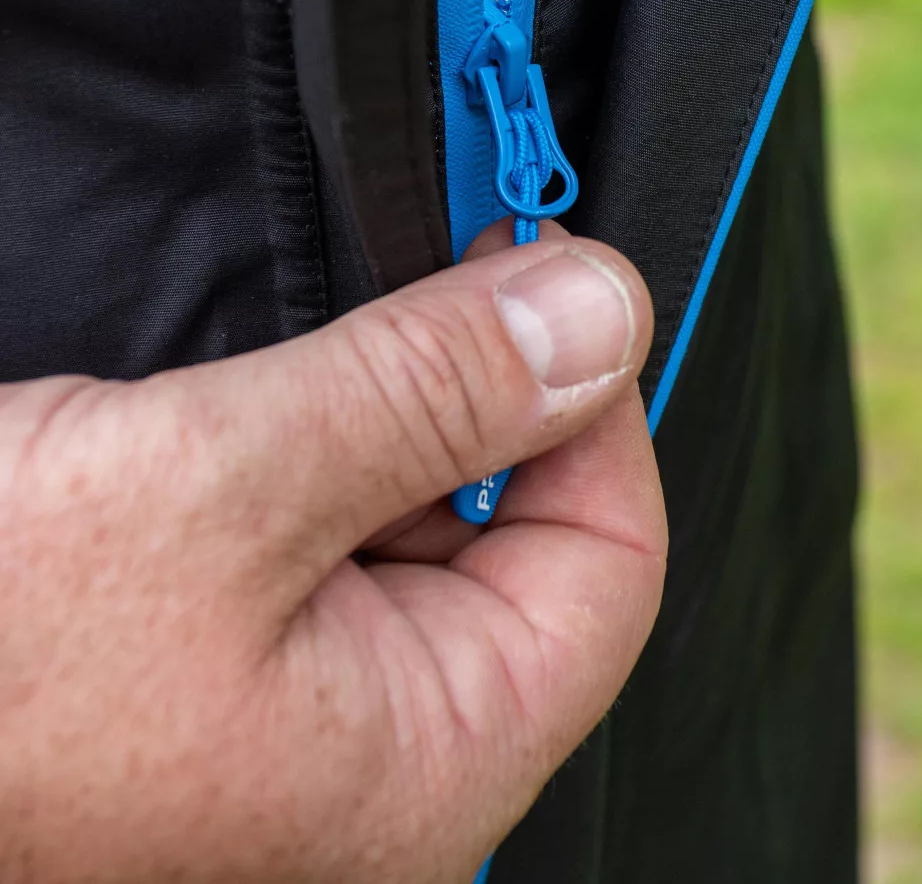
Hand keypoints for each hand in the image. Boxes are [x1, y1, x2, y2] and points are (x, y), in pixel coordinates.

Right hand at [0, 222, 664, 882]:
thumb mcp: (215, 489)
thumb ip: (424, 397)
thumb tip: (597, 308)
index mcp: (423, 764)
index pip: (609, 560)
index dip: (592, 395)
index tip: (544, 266)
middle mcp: (376, 753)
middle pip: (521, 531)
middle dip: (482, 384)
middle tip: (430, 256)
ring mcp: (295, 707)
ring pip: (417, 516)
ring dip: (392, 397)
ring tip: (324, 332)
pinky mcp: (222, 651)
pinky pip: (325, 526)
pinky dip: (320, 434)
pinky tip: (268, 387)